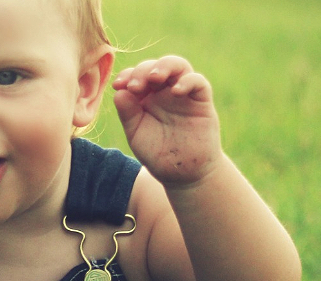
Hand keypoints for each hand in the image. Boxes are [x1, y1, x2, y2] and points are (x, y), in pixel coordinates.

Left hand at [112, 55, 222, 187]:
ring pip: (178, 66)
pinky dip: (188, 81)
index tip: (118, 85)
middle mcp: (164, 92)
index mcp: (145, 97)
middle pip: (155, 67)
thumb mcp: (136, 135)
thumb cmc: (158, 154)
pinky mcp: (202, 102)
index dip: (127, 75)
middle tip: (135, 86)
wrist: (183, 174)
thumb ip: (128, 114)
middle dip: (143, 71)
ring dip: (165, 66)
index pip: (136, 76)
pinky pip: (198, 82)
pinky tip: (176, 91)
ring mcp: (184, 95)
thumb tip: (119, 92)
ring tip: (155, 78)